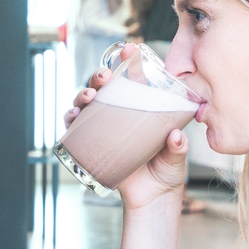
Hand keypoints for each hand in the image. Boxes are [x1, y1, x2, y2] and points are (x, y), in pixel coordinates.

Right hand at [62, 46, 190, 210]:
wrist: (152, 199)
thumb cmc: (167, 172)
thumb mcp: (177, 157)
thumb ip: (178, 147)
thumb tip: (175, 136)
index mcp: (142, 110)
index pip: (133, 80)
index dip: (129, 63)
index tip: (129, 49)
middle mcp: (121, 115)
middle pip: (105, 88)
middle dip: (100, 76)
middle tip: (104, 77)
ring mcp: (104, 129)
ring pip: (87, 104)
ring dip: (83, 94)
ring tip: (89, 96)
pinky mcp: (92, 145)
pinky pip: (76, 129)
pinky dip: (70, 119)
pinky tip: (72, 116)